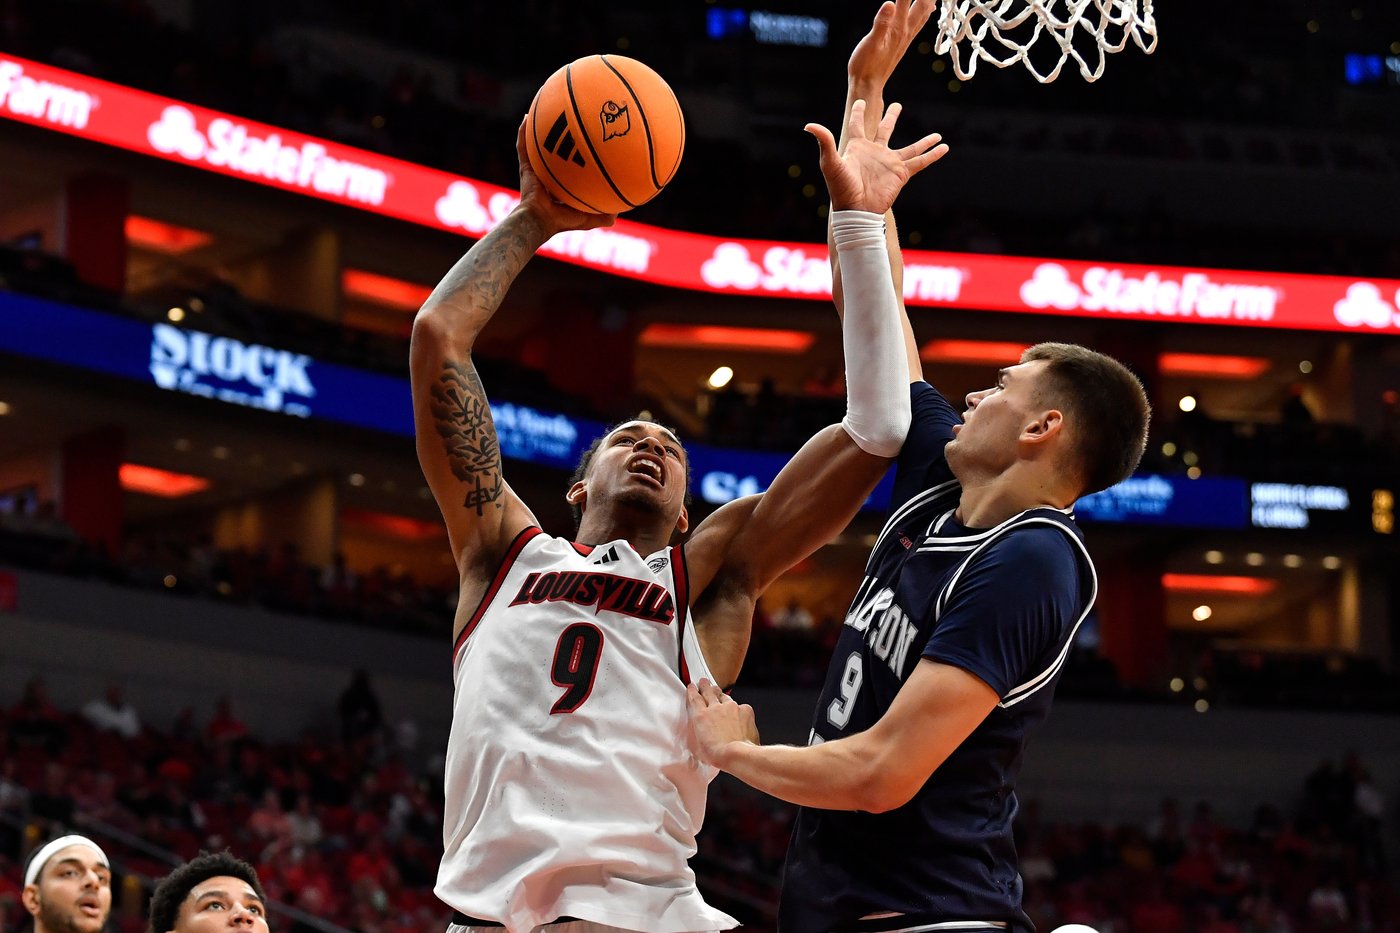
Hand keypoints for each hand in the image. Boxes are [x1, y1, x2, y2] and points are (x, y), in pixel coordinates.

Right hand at [514, 116, 616, 236]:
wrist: (540, 221)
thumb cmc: (562, 221)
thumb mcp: (587, 218)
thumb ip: (602, 216)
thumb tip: (617, 216)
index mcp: (558, 187)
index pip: (566, 170)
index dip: (572, 160)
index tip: (581, 146)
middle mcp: (546, 177)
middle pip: (552, 154)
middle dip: (556, 139)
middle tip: (564, 123)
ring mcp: (534, 171)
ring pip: (535, 146)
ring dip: (537, 130)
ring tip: (543, 111)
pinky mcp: (525, 168)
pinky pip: (523, 146)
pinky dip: (523, 132)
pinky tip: (526, 116)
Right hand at [686, 679, 759, 768]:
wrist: (737, 754)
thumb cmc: (718, 754)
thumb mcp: (699, 746)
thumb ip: (700, 734)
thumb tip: (701, 736)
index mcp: (701, 716)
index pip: (695, 698)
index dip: (693, 691)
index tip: (692, 686)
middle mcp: (715, 708)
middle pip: (709, 692)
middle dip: (705, 686)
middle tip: (703, 682)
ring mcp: (731, 707)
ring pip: (725, 697)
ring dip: (721, 695)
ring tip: (719, 693)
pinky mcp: (745, 709)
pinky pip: (741, 706)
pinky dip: (739, 709)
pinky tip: (739, 714)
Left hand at [807, 99, 947, 214]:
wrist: (856, 210)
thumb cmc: (841, 188)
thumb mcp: (830, 163)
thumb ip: (824, 142)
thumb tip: (809, 125)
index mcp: (857, 147)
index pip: (858, 124)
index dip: (859, 112)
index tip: (860, 101)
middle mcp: (875, 152)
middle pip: (885, 130)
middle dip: (890, 117)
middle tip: (897, 105)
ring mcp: (889, 163)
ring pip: (910, 147)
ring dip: (923, 141)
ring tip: (937, 133)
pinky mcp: (900, 174)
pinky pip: (920, 162)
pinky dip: (932, 156)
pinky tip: (944, 148)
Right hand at [849, 0, 934, 90]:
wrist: (868, 85)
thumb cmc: (865, 65)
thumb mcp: (870, 43)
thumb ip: (881, 23)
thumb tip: (889, 2)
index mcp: (898, 28)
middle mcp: (906, 31)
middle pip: (923, 5)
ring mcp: (906, 37)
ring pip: (924, 13)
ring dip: (929, 0)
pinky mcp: (902, 42)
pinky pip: (919, 22)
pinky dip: (925, 11)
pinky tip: (927, 10)